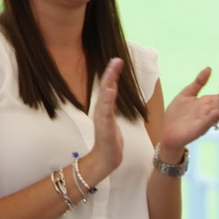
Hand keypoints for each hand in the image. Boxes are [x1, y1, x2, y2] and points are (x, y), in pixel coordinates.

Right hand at [75, 58, 125, 187]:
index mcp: (104, 108)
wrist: (106, 159)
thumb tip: (113, 90)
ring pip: (105, 98)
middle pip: (105, 88)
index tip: (117, 60)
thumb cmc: (109, 139)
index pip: (108, 87)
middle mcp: (101, 111)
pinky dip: (108, 102)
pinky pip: (106, 113)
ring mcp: (102, 119)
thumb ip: (111, 104)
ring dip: (108, 84)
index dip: (111, 73)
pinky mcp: (105, 129)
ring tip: (112, 71)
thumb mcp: (111, 118)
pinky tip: (110, 92)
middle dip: (110, 73)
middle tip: (116, 59)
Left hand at [160, 68, 218, 151]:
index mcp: (208, 103)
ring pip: (217, 113)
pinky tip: (216, 112)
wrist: (166, 131)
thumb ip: (199, 82)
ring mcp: (205, 121)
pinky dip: (212, 118)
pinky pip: (207, 123)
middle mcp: (209, 112)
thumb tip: (209, 68)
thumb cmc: (177, 114)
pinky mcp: (198, 129)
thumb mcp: (187, 93)